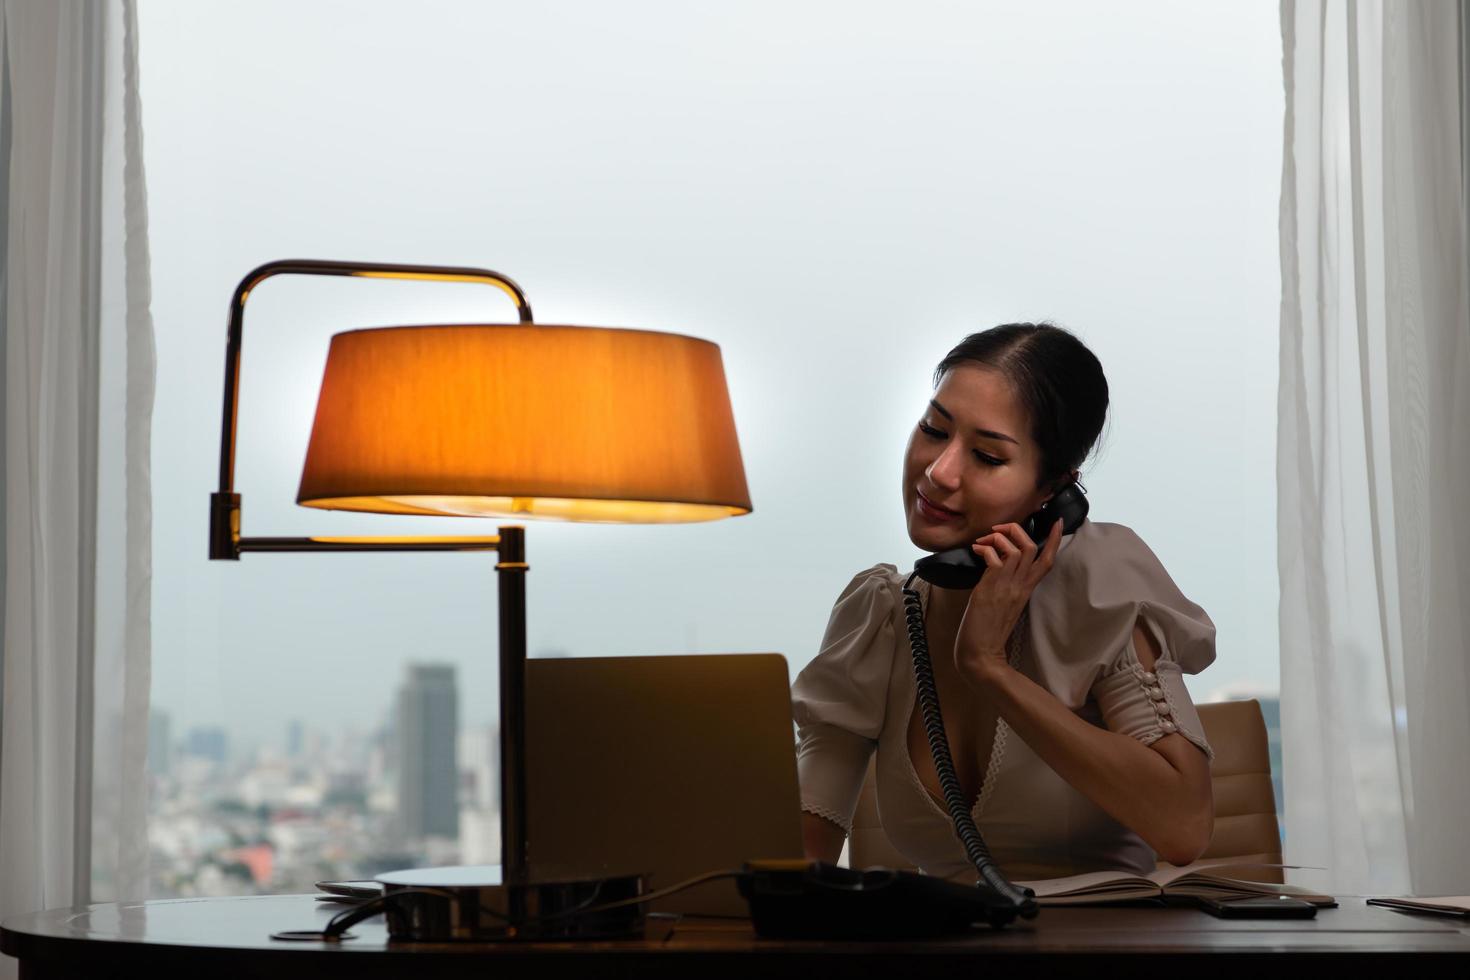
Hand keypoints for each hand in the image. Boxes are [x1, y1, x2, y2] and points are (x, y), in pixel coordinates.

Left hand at [954, 517, 1063, 688]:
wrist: (980, 654)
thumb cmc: (987, 630)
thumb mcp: (1003, 603)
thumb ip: (1006, 583)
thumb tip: (996, 563)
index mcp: (1026, 590)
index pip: (1047, 561)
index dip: (1054, 540)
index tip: (1058, 521)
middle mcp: (1020, 586)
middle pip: (1031, 547)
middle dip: (1016, 529)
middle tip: (998, 529)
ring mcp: (1007, 586)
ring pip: (1016, 548)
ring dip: (998, 537)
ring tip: (982, 542)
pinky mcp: (991, 588)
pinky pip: (995, 558)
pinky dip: (985, 549)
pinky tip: (976, 551)